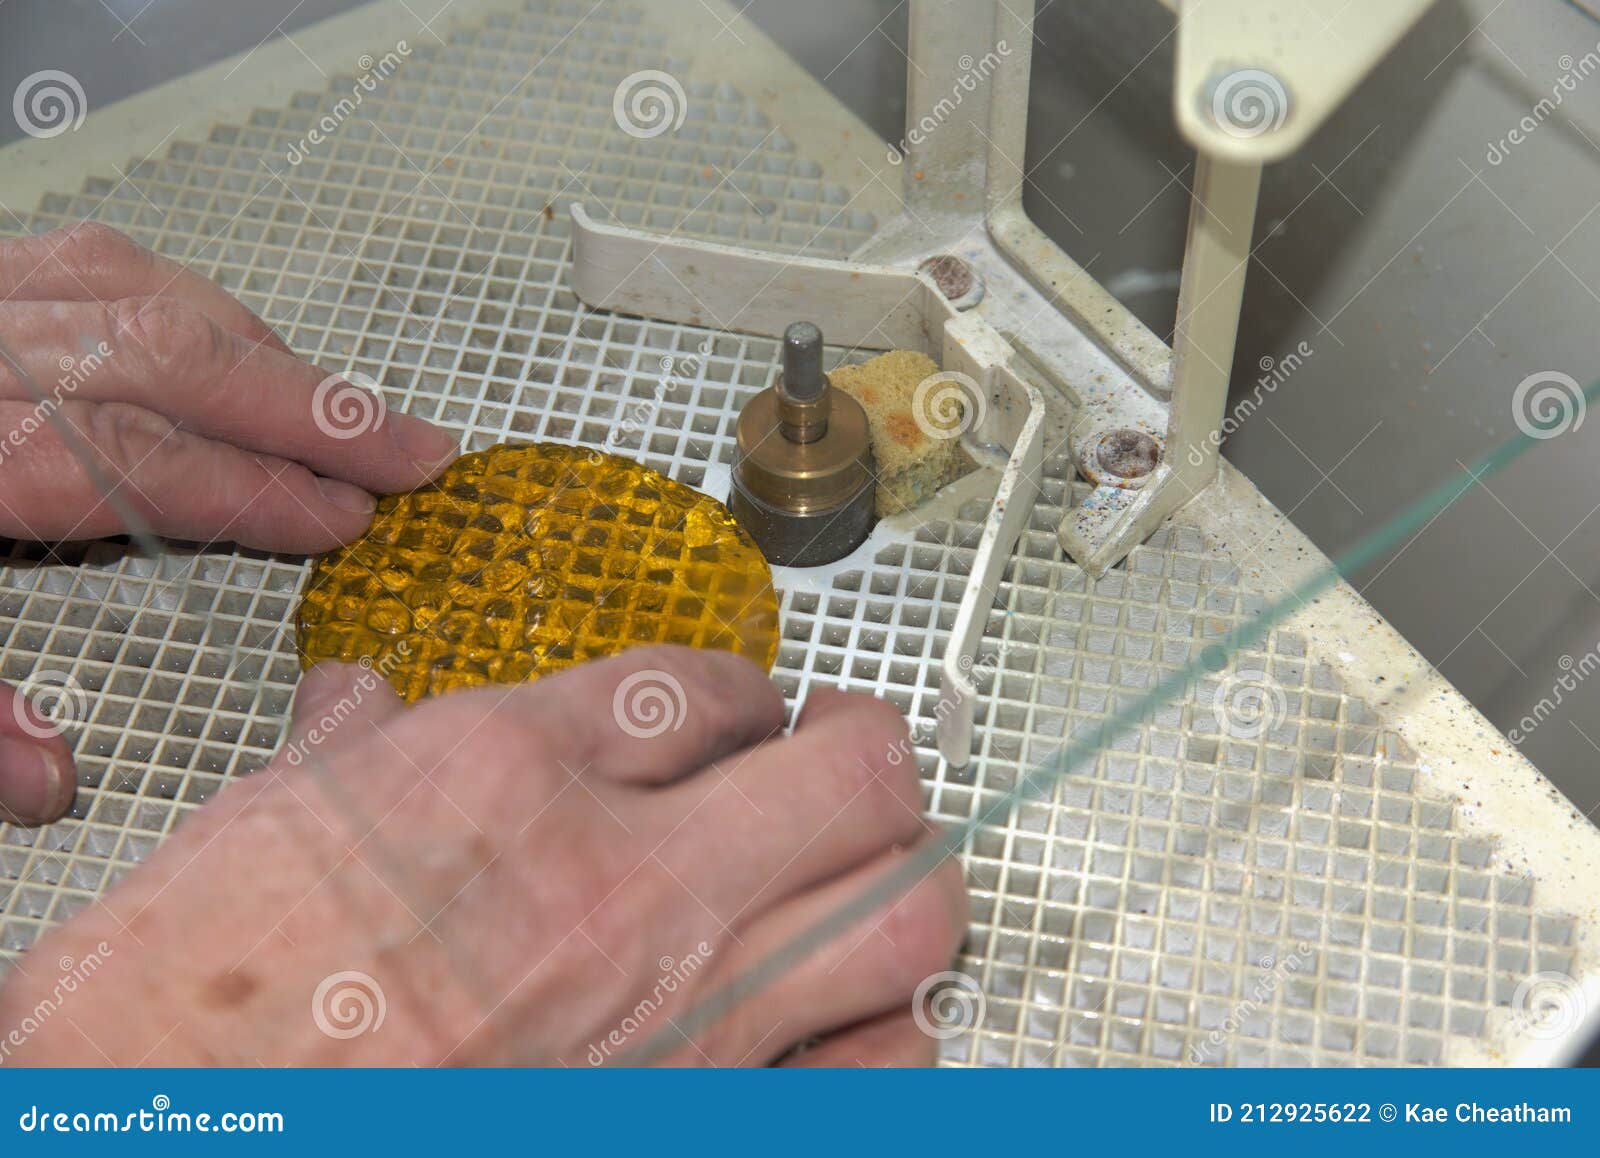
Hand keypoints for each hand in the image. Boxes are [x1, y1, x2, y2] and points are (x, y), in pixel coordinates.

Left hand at [0, 222, 459, 825]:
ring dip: (255, 351)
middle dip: (307, 407)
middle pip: (162, 355)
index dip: (257, 489)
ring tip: (340, 408)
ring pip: (135, 291)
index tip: (348, 520)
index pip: (132, 459)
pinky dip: (176, 297)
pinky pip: (86, 259)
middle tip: (412, 454)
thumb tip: (50, 780)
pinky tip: (224, 338)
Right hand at [0, 647, 965, 1065]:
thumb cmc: (187, 1005)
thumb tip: (364, 708)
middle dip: (876, 751)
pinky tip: (849, 1020)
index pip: (704, 684)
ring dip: (906, 885)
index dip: (749, 691)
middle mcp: (616, 882)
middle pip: (855, 775)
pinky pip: (869, 1073)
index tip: (748, 713)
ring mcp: (674, 1017)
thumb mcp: (264, 824)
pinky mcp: (691, 1122)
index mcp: (505, 771)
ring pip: (902, 917)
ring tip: (875, 874)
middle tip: (858, 751)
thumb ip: (355, 750)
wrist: (169, 1129)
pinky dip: (882, 1036)